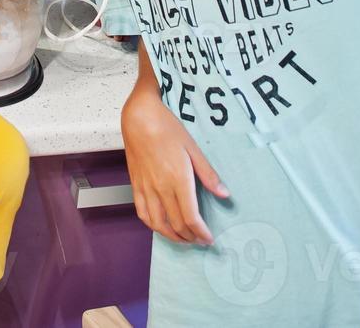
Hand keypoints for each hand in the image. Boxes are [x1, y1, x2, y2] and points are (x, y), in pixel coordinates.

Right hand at [122, 87, 228, 245]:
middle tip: (199, 240)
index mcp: (178, 179)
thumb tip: (224, 193)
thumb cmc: (167, 129)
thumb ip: (208, 174)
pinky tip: (161, 227)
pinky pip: (142, 213)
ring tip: (183, 238)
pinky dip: (153, 225)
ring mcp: (146, 188)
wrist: (140, 119)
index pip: (191, 217)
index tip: (209, 238)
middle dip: (190, 237)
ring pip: (158, 224)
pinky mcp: (136, 186)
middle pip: (176, 224)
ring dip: (172, 236)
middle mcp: (161, 188)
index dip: (201, 232)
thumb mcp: (193, 148)